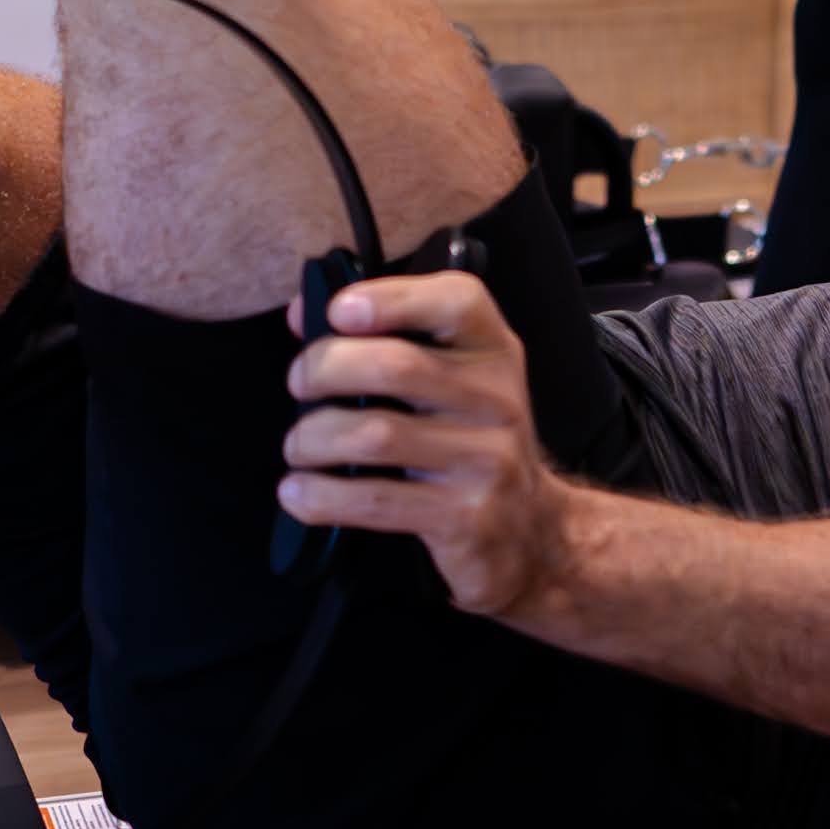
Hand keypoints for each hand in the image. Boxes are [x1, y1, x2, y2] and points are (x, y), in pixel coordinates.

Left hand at [280, 267, 577, 617]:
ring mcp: (486, 461)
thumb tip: (304, 314)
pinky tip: (300, 492)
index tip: (340, 311)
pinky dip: (321, 495)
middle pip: (396, 366)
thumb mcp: (453, 380)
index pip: (456, 301)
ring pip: (375, 435)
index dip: (392, 298)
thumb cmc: (470, 442)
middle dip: (325, 369)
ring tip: (299, 446)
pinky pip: (375, 500)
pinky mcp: (464, 518)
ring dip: (314, 438)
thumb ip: (389, 337)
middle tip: (300, 382)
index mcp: (493, 350)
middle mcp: (497, 399)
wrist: (529, 530)